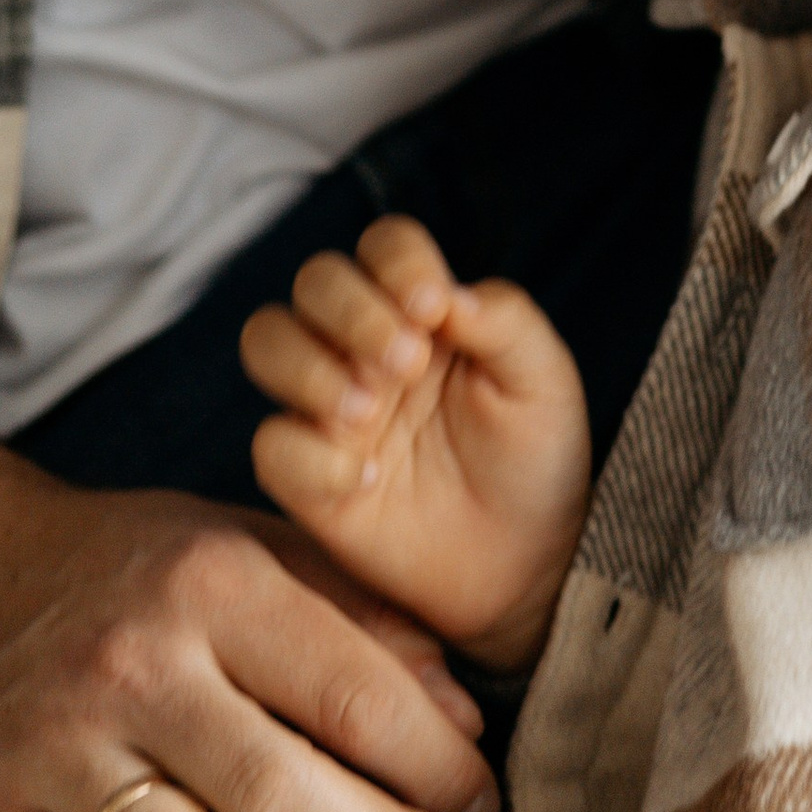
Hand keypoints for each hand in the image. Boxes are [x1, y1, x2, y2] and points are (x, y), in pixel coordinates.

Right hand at [0, 382, 498, 811]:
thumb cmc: (147, 572)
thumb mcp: (262, 550)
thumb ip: (370, 623)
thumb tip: (464, 723)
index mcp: (210, 581)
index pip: (351, 696)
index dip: (437, 768)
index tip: (479, 804)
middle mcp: (127, 663)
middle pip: (279, 799)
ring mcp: (48, 749)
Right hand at [242, 215, 590, 670]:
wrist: (526, 564)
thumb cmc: (535, 457)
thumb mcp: (543, 379)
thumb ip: (504, 318)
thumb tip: (445, 293)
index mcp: (422, 311)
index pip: (384, 247)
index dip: (399, 263)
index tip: (434, 308)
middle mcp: (364, 347)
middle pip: (315, 282)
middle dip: (351, 310)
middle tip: (407, 362)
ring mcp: (329, 409)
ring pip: (268, 341)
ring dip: (310, 366)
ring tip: (369, 410)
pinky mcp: (307, 479)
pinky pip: (270, 446)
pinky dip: (308, 455)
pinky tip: (363, 479)